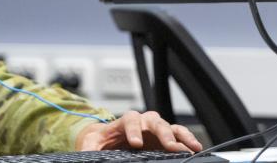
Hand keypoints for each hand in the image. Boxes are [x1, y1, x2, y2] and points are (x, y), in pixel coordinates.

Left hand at [75, 110, 202, 152]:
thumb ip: (88, 150)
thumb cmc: (98, 141)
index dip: (134, 130)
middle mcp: (141, 122)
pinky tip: (194, 148)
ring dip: (180, 136)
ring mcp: (153, 129)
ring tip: (191, 147)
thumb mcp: (90, 145)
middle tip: (169, 145)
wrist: (104, 140)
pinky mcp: (162, 138)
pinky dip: (186, 140)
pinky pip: (177, 135)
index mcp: (122, 122)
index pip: (130, 120)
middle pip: (154, 121)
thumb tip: (81, 157)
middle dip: (162, 132)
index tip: (136, 143)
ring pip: (169, 127)